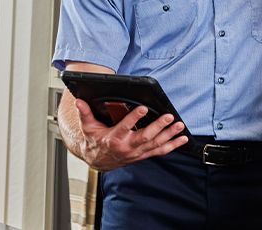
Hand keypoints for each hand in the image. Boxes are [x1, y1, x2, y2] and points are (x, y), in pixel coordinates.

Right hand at [67, 99, 188, 170]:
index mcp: (114, 138)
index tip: (143, 108)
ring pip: (155, 144)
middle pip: (145, 136)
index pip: (125, 127)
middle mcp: (127, 147)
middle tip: (168, 116)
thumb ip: (85, 113)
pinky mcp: (143, 155)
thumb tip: (79, 101)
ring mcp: (137, 152)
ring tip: (179, 125)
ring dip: (169, 135)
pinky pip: (160, 151)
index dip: (134, 118)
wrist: (99, 160)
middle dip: (158, 127)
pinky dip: (172, 145)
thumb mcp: (87, 126)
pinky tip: (182, 139)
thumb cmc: (95, 140)